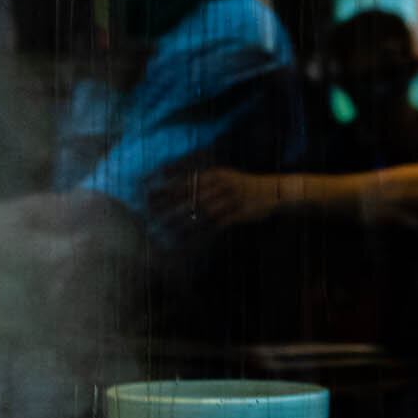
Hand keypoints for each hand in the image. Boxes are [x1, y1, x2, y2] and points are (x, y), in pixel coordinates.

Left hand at [153, 167, 285, 231]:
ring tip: (164, 232)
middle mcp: (220, 186)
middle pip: (188, 197)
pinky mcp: (238, 215)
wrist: (272, 191)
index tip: (146, 195)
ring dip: (182, 223)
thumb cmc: (240, 184)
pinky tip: (189, 241)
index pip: (183, 181)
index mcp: (213, 175)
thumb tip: (167, 178)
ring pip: (200, 214)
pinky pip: (216, 227)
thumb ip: (197, 179)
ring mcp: (230, 200)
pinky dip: (202, 234)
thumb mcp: (220, 175)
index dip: (164, 188)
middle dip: (168, 207)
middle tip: (149, 217)